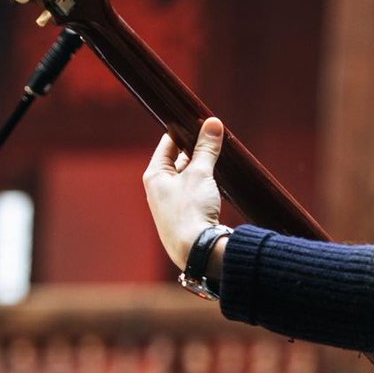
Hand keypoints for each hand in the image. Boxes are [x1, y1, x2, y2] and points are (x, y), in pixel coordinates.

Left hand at [143, 118, 224, 270]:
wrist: (195, 251)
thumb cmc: (190, 210)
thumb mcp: (200, 174)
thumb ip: (206, 148)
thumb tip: (213, 123)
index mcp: (155, 175)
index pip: (167, 144)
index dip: (182, 131)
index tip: (198, 121)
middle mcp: (158, 189)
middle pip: (178, 160)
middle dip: (196, 150)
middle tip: (214, 138)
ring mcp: (171, 205)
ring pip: (187, 178)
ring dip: (201, 169)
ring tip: (218, 159)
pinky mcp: (184, 217)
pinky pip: (193, 193)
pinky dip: (204, 185)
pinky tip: (216, 184)